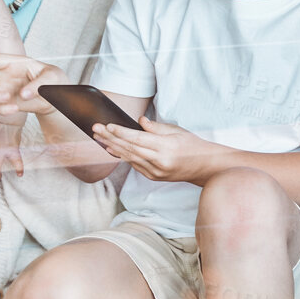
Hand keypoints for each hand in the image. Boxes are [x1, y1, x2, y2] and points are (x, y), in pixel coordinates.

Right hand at [0, 54, 69, 118]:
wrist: (55, 98)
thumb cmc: (53, 81)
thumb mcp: (51, 78)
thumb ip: (38, 84)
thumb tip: (22, 94)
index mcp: (13, 62)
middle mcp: (3, 75)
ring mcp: (2, 89)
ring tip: (7, 98)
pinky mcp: (4, 104)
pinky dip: (2, 109)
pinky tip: (15, 109)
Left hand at [93, 119, 223, 184]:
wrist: (205, 167)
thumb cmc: (193, 145)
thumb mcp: (177, 131)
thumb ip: (156, 127)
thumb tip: (139, 121)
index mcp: (165, 148)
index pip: (138, 139)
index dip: (121, 132)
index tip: (107, 126)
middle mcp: (159, 162)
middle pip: (129, 148)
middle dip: (110, 138)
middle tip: (95, 129)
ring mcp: (155, 172)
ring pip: (129, 158)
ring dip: (113, 147)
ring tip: (99, 138)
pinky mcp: (154, 177)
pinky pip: (135, 165)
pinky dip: (123, 156)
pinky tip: (113, 149)